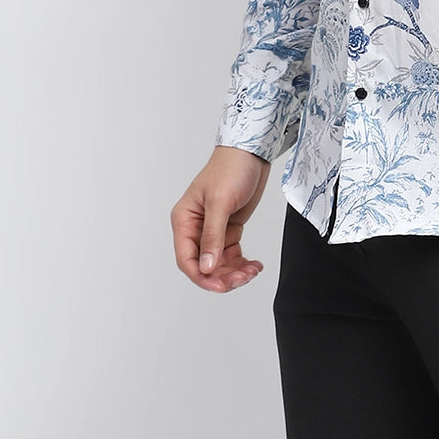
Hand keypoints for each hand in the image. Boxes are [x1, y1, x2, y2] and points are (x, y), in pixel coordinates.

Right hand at [171, 145, 270, 293]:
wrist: (252, 152)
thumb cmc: (231, 168)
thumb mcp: (220, 202)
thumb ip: (213, 236)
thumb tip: (207, 267)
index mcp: (184, 220)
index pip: (187, 259)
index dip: (202, 276)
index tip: (220, 286)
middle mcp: (195, 228)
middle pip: (204, 265)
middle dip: (222, 276)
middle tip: (242, 278)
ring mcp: (213, 229)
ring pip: (219, 263)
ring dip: (235, 271)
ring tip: (252, 270)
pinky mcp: (229, 228)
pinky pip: (231, 254)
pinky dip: (242, 263)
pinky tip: (254, 264)